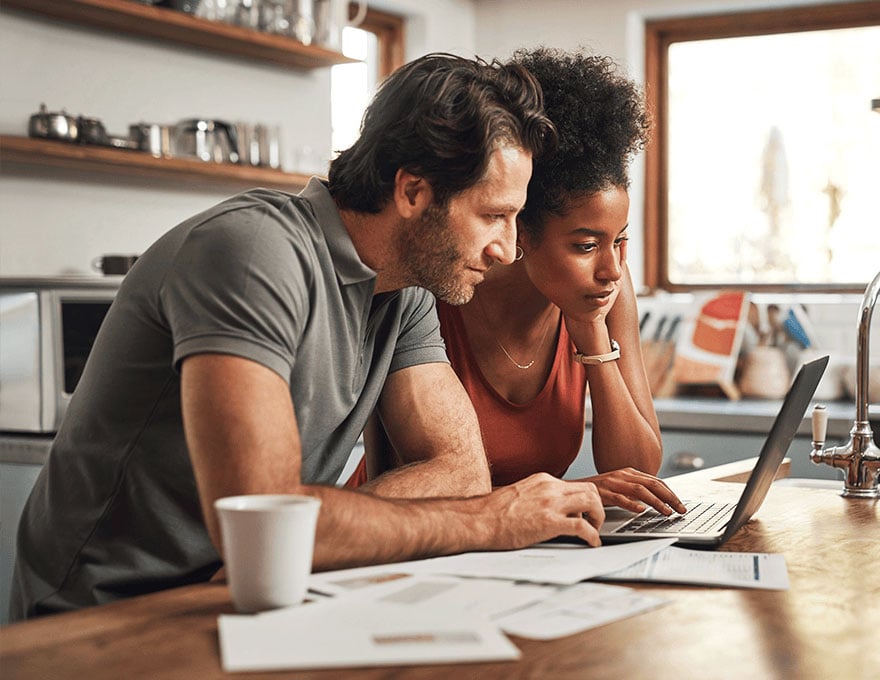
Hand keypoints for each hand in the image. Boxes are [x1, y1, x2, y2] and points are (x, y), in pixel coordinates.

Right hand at [483, 473, 604, 546]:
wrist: (478, 520)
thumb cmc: (491, 512)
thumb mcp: (519, 495)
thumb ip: (537, 498)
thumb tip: (547, 511)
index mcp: (542, 480)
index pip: (575, 485)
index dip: (584, 501)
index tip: (585, 512)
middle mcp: (549, 487)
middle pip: (590, 489)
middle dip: (597, 506)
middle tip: (594, 521)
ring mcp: (550, 504)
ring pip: (592, 502)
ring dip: (598, 518)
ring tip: (594, 531)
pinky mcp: (549, 522)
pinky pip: (582, 527)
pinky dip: (593, 536)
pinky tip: (592, 543)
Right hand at [581, 468, 686, 514]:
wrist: (574, 489)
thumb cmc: (598, 490)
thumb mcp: (619, 487)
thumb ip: (635, 490)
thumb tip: (654, 500)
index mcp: (629, 473)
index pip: (656, 481)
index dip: (670, 493)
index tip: (680, 504)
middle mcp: (623, 475)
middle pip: (652, 484)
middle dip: (670, 497)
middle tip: (680, 509)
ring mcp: (613, 483)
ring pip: (640, 490)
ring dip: (656, 502)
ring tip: (666, 512)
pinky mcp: (603, 492)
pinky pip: (620, 498)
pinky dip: (632, 504)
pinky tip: (641, 511)